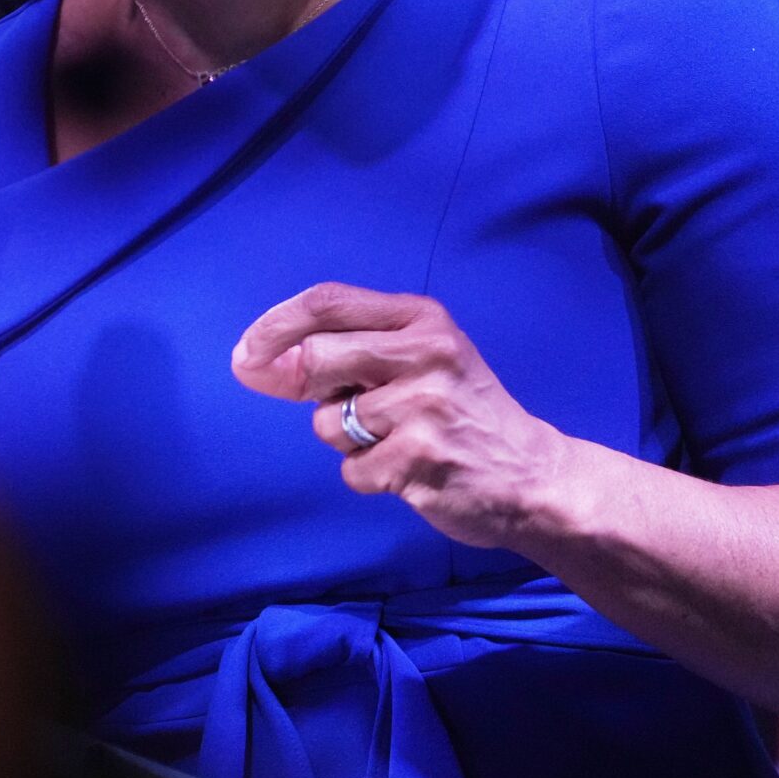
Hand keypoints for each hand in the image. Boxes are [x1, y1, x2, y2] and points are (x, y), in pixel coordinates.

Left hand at [232, 283, 575, 550]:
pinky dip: (367, 476)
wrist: (532, 475)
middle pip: (316, 358)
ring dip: (346, 440)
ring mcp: (424, 407)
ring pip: (327, 422)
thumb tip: (253, 363)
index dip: (275, 325)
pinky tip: (407, 470)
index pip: (327, 302)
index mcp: (423, 318)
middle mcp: (427, 352)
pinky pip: (351, 469)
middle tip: (335, 407)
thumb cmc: (461, 410)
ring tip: (395, 439)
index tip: (246, 353)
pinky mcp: (420, 460)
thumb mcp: (419, 358)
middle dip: (303, 387)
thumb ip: (346, 351)